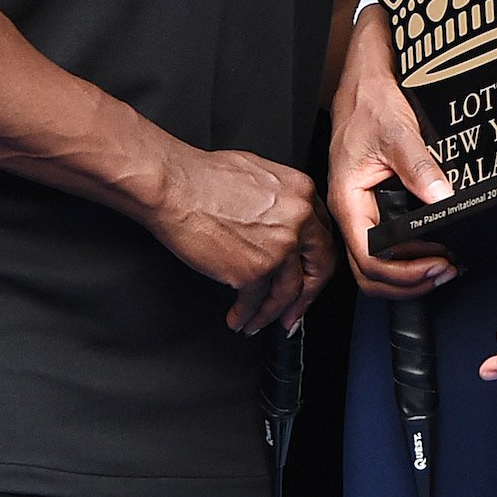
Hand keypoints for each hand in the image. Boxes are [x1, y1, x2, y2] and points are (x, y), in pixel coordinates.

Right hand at [142, 144, 335, 335]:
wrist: (174, 187)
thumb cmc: (204, 177)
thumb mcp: (260, 175)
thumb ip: (282, 201)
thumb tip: (282, 222)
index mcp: (302, 192)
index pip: (322, 236)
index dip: (315, 260)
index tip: (307, 274)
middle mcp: (298, 220)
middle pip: (319, 267)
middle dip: (307, 295)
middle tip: (296, 310)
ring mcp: (278, 248)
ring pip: (287, 292)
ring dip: (273, 313)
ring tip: (260, 321)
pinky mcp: (252, 271)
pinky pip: (255, 301)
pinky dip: (247, 315)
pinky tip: (239, 317)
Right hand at [329, 7, 457, 297]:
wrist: (362, 77)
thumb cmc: (368, 99)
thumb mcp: (397, 130)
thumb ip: (419, 166)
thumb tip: (443, 199)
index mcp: (347, 199)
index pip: (368, 258)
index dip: (403, 272)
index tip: (437, 265)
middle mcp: (350, 210)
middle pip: (369, 271)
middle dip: (408, 281)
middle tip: (445, 272)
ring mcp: (359, 208)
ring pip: (375, 261)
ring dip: (408, 271)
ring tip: (443, 265)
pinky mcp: (371, 202)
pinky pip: (384, 242)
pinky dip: (408, 254)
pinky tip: (432, 246)